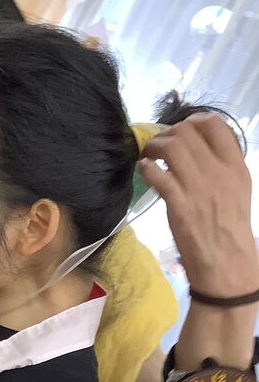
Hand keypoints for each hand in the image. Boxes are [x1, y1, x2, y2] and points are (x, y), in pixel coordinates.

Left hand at [140, 115, 257, 294]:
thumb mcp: (237, 188)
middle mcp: (218, 172)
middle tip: (159, 144)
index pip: (215, 124)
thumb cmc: (229, 225)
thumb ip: (221, 165)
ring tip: (149, 155)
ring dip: (153, 146)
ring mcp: (198, 187)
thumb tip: (196, 146)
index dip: (193, 120)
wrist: (227, 261)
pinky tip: (145, 170)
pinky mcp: (179, 204)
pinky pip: (157, 174)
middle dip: (167, 133)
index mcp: (236, 166)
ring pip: (171, 146)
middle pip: (187, 131)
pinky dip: (146, 167)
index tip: (181, 129)